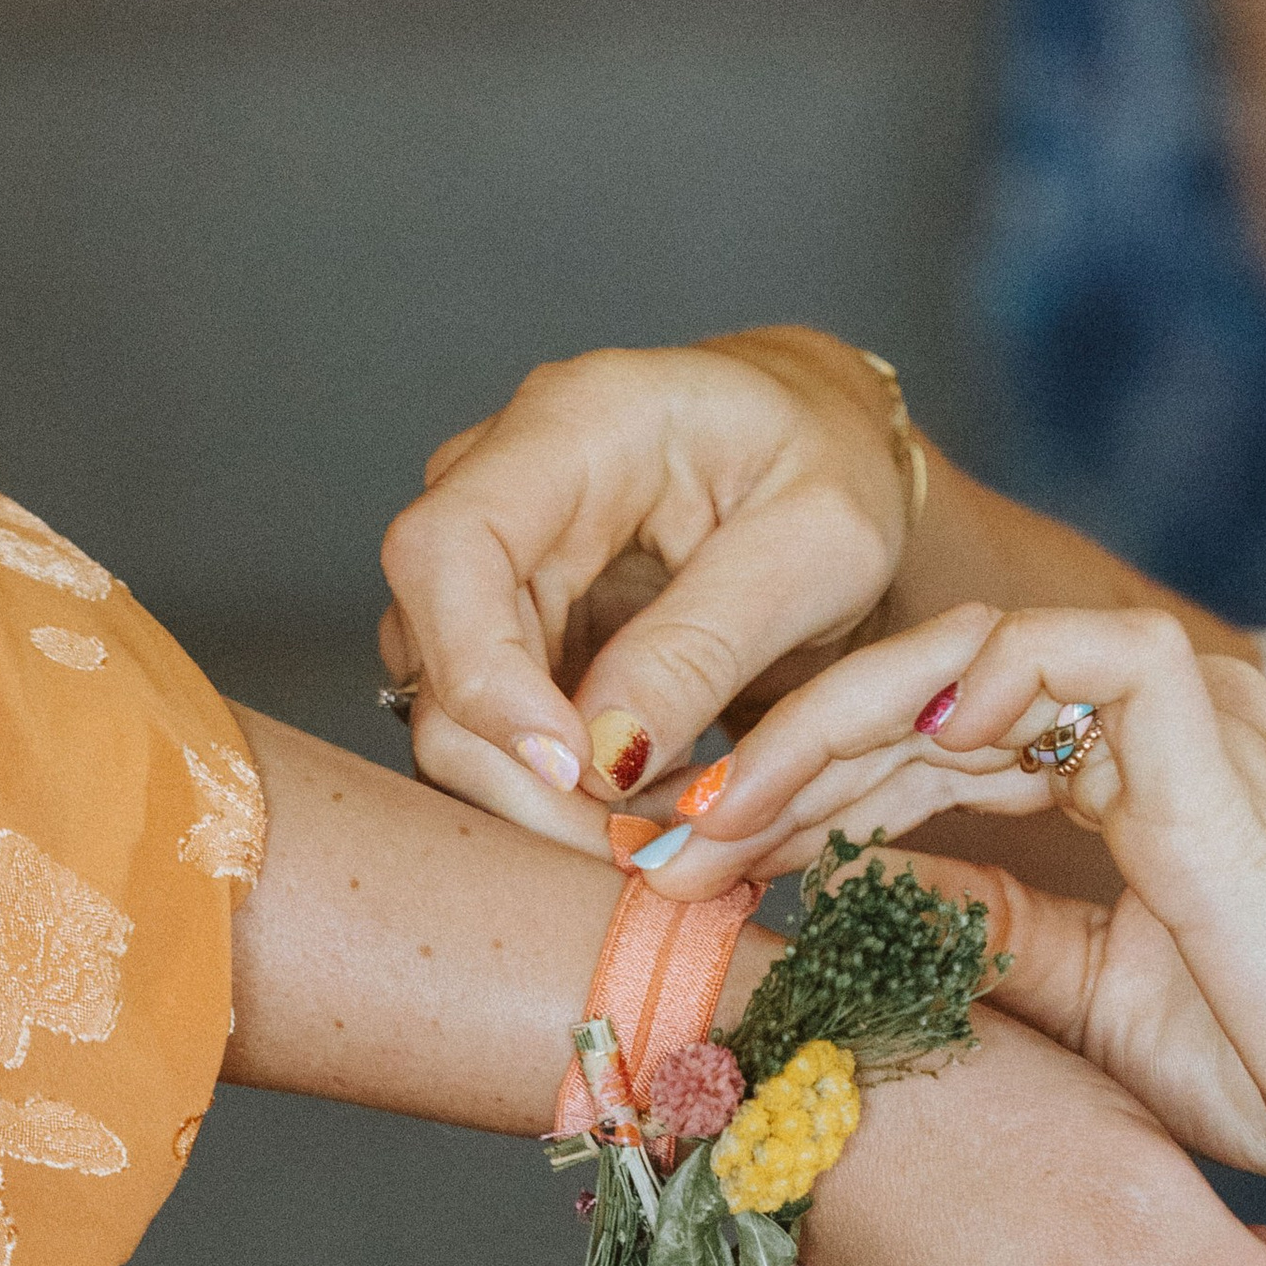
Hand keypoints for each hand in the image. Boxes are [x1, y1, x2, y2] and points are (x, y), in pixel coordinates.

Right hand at [378, 330, 909, 849]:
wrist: (823, 442)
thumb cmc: (831, 464)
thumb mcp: (821, 545)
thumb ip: (710, 643)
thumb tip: (605, 755)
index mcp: (573, 424)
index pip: (448, 549)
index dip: (481, 673)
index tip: (576, 766)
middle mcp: (497, 483)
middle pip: (434, 654)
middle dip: (526, 774)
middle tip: (642, 841)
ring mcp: (490, 559)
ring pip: (449, 710)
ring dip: (546, 795)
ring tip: (667, 814)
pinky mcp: (505, 625)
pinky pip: (494, 732)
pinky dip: (563, 790)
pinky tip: (647, 796)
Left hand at [632, 598, 1265, 1230]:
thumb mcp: (1099, 1003)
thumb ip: (1000, 935)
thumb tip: (878, 901)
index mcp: (1141, 777)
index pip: (941, 739)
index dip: (815, 792)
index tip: (709, 865)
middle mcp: (1165, 724)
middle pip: (932, 688)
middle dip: (787, 758)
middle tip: (672, 836)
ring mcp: (1200, 715)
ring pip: (972, 654)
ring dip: (834, 728)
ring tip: (728, 817)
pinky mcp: (1224, 732)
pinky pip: (1074, 655)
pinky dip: (965, 683)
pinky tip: (863, 764)